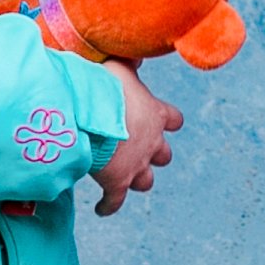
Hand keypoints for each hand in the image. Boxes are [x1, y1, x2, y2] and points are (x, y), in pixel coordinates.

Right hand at [92, 63, 183, 215]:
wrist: (91, 116)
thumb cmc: (106, 87)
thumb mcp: (120, 66)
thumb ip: (130, 64)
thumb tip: (136, 55)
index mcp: (155, 115)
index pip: (174, 120)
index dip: (168, 121)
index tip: (163, 121)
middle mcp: (152, 143)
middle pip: (164, 156)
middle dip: (155, 155)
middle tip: (141, 151)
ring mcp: (136, 166)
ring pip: (146, 181)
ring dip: (138, 179)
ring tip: (125, 178)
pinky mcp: (117, 184)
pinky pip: (115, 202)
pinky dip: (109, 206)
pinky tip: (102, 209)